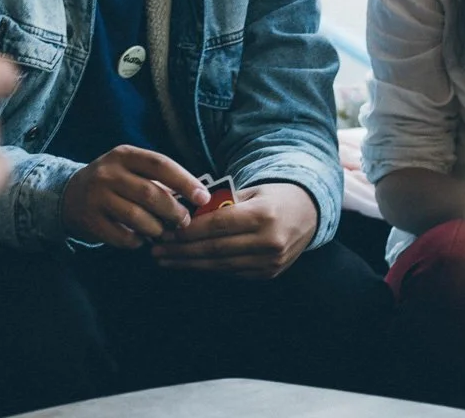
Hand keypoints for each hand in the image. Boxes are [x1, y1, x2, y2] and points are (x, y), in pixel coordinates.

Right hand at [61, 146, 208, 248]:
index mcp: (124, 155)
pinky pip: (123, 237)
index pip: (160, 164)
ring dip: (157, 229)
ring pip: (138, 218)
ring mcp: (97, 197)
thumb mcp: (131, 168)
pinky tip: (140, 239)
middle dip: (174, 211)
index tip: (203, 197)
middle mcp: (109, 173)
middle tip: (184, 221)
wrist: (69, 195)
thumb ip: (159, 179)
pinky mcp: (91, 221)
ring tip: (161, 231)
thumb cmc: (114, 182)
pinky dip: (138, 242)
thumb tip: (195, 197)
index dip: (185, 181)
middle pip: (151, 193)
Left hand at [151, 182, 317, 278]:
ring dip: (190, 264)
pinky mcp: (269, 274)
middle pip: (215, 249)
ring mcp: (270, 261)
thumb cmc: (272, 196)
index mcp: (263, 214)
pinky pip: (232, 272)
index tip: (165, 232)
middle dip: (181, 251)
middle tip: (156, 250)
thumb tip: (183, 213)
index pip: (217, 226)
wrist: (308, 213)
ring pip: (220, 265)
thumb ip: (220, 203)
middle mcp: (269, 241)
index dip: (188, 232)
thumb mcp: (249, 190)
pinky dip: (208, 268)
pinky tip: (189, 263)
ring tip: (166, 259)